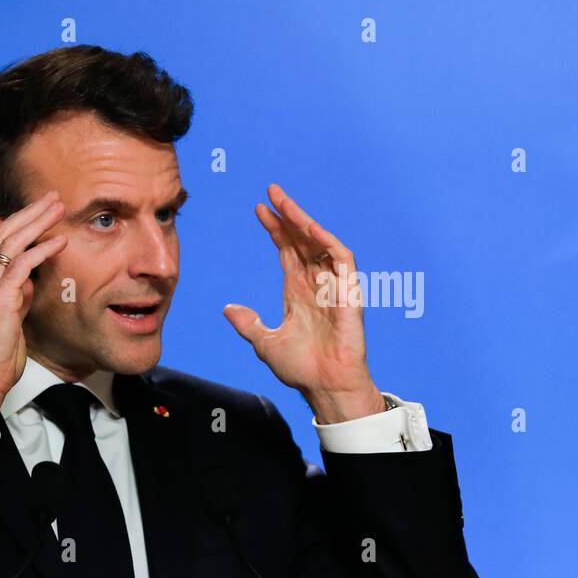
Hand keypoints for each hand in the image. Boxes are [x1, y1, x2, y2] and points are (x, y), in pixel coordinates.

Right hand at [0, 191, 68, 424]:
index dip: (18, 221)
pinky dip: (43, 249)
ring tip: (59, 208)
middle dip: (30, 212)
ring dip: (38, 221)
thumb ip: (15, 295)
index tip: (40, 209)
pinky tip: (60, 241)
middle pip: (2, 232)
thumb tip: (30, 280)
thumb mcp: (6, 318)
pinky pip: (22, 264)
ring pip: (12, 241)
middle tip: (53, 197)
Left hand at [224, 184, 384, 423]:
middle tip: (271, 192)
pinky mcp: (349, 292)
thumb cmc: (301, 368)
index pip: (286, 251)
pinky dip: (327, 242)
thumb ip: (248, 323)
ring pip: (320, 243)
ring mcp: (333, 286)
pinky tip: (310, 227)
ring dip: (304, 221)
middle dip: (287, 216)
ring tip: (285, 203)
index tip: (259, 209)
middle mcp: (316, 284)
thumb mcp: (264, 342)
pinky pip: (341, 259)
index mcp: (298, 292)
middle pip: (301, 241)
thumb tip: (228, 309)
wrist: (324, 386)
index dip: (274, 230)